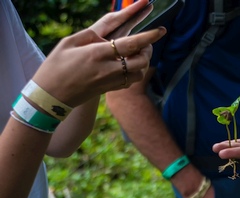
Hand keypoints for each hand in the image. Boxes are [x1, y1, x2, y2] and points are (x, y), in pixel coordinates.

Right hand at [32, 28, 165, 107]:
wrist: (50, 96)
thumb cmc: (56, 66)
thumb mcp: (69, 43)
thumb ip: (91, 34)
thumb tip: (109, 30)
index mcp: (98, 53)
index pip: (132, 44)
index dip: (150, 36)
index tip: (161, 30)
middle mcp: (108, 69)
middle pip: (141, 61)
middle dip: (148, 50)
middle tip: (144, 42)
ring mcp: (110, 82)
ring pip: (139, 73)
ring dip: (142, 62)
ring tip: (135, 54)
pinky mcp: (109, 90)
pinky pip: (130, 81)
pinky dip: (134, 72)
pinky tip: (126, 66)